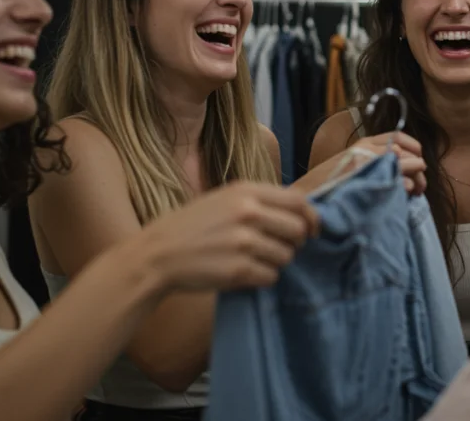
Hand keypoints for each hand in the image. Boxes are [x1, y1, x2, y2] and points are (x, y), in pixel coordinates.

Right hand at [141, 182, 318, 291]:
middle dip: (294, 242)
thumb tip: (301, 213)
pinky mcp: (239, 270)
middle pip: (298, 230)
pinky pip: (271, 276)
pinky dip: (262, 278)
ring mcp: (243, 242)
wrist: (157, 254)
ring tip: (252, 259)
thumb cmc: (193, 226)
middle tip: (278, 247)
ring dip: (275, 262)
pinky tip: (243, 272)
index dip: (311, 217)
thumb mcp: (224, 199)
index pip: (299, 201)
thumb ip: (259, 202)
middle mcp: (248, 213)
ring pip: (286, 256)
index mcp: (246, 191)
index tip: (312, 229)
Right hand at [301, 132, 427, 195]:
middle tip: (421, 187)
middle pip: (409, 153)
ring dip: (417, 179)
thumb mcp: (352, 165)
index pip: (401, 139)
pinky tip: (405, 194)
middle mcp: (368, 148)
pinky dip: (406, 186)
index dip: (415, 151)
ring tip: (415, 192)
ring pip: (408, 164)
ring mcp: (368, 161)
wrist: (307, 195)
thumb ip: (375, 162)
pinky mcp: (368, 177)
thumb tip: (405, 173)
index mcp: (365, 142)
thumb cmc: (329, 185)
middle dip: (419, 169)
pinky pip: (398, 179)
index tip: (420, 165)